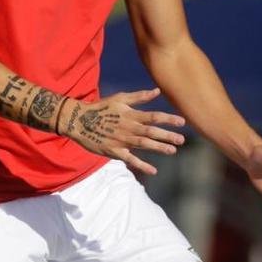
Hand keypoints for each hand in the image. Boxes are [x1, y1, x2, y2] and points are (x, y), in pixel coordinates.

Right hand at [58, 88, 185, 175]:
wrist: (79, 121)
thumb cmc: (101, 107)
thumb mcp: (119, 98)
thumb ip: (139, 96)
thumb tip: (157, 91)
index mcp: (130, 114)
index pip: (154, 116)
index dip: (168, 119)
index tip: (182, 121)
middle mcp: (128, 128)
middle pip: (151, 132)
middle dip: (167, 135)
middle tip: (182, 140)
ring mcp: (121, 140)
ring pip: (143, 145)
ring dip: (158, 148)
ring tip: (172, 151)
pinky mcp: (114, 151)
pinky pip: (130, 159)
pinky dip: (142, 165)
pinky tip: (153, 170)